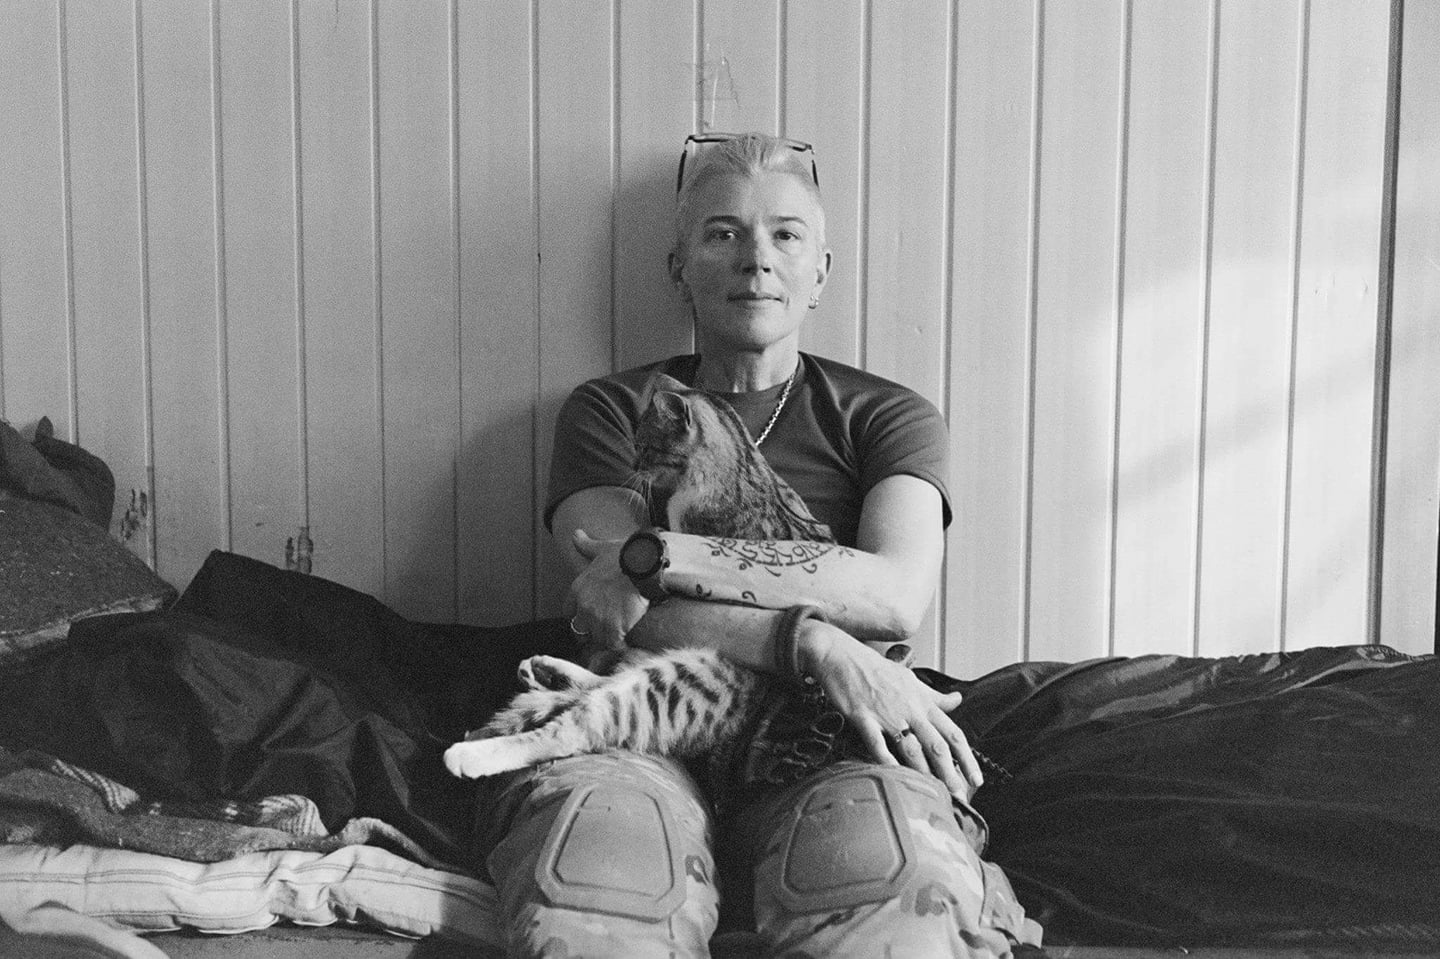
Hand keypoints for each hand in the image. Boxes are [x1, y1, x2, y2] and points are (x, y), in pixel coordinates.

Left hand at [565, 530, 648, 649]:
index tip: (590, 616)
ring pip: (597, 639)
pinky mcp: (615, 629)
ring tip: (619, 637)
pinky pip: (613, 645)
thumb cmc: (626, 553)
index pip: (569, 611)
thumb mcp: (602, 548)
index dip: (579, 615)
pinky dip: (620, 646)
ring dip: (607, 639)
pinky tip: (627, 642)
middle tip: (607, 629)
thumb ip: (586, 545)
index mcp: (579, 588)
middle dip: (591, 631)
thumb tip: (575, 533)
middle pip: (580, 629)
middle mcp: (584, 606)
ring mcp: (598, 619)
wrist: (644, 564)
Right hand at [798, 619, 980, 800]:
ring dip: (925, 773)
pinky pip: (876, 743)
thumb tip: (958, 700)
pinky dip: (886, 760)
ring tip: (934, 794)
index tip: (976, 779)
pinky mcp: (863, 717)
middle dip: (951, 773)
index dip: (967, 758)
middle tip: (959, 796)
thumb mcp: (910, 679)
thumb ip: (935, 696)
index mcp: (922, 701)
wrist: (841, 656)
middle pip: (936, 745)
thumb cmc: (875, 669)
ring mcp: (886, 714)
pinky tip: (894, 775)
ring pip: (911, 748)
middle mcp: (909, 709)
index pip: (952, 732)